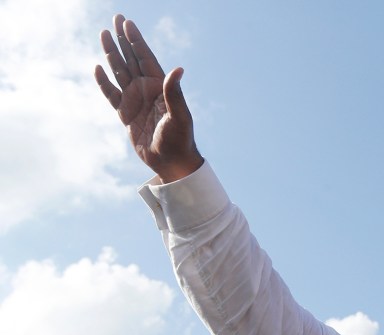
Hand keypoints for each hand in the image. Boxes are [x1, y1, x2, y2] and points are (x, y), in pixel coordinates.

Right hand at [94, 14, 202, 181]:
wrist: (171, 162)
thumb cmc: (180, 139)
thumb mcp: (179, 116)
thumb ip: (174, 93)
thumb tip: (178, 69)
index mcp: (160, 87)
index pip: (145, 57)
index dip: (136, 40)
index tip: (127, 22)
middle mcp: (146, 90)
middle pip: (131, 59)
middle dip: (123, 39)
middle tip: (115, 18)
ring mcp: (135, 101)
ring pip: (120, 72)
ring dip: (112, 54)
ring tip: (103, 34)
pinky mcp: (126, 114)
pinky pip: (111, 94)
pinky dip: (104, 82)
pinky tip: (98, 68)